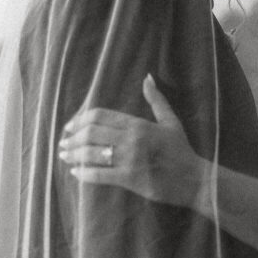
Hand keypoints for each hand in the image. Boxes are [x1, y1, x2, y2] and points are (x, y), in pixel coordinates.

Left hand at [58, 75, 205, 205]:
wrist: (194, 179)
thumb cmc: (181, 150)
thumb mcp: (170, 121)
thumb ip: (156, 100)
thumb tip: (147, 78)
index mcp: (138, 124)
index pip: (100, 115)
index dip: (80, 120)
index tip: (70, 126)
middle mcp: (132, 139)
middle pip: (91, 133)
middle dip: (72, 138)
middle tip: (63, 142)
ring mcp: (129, 160)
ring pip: (91, 153)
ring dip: (74, 155)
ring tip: (65, 156)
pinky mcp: (129, 179)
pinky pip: (99, 175)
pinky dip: (84, 173)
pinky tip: (76, 173)